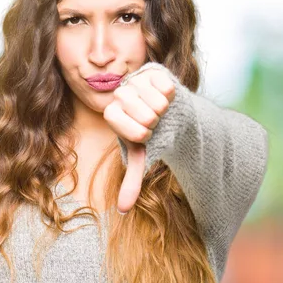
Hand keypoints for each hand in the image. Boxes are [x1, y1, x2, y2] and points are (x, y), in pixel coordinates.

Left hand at [103, 68, 175, 213]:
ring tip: (160, 108)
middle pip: (147, 115)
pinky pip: (166, 87)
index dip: (144, 134)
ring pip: (157, 101)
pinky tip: (164, 95)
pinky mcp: (151, 70)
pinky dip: (171, 95)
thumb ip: (132, 181)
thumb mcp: (142, 155)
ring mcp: (134, 80)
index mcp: (112, 114)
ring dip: (164, 109)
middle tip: (154, 119)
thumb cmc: (152, 134)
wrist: (168, 113)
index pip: (133, 129)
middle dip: (156, 122)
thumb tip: (122, 211)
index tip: (145, 133)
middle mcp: (119, 94)